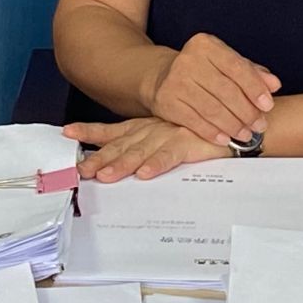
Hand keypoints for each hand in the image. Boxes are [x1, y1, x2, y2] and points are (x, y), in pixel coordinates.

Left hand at [65, 117, 228, 181]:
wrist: (235, 126)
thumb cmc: (200, 133)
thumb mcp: (167, 138)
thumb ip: (146, 148)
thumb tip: (121, 165)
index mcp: (146, 127)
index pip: (113, 131)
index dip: (90, 131)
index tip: (68, 132)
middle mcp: (153, 129)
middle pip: (120, 145)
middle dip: (98, 158)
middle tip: (80, 170)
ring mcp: (170, 135)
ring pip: (140, 151)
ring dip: (122, 164)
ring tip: (104, 176)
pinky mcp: (189, 143)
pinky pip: (170, 156)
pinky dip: (157, 164)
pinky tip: (144, 174)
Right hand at [142, 33, 279, 145]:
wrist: (163, 76)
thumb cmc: (203, 71)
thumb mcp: (226, 64)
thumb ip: (252, 73)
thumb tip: (274, 84)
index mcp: (206, 45)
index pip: (236, 67)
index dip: (255, 88)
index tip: (268, 105)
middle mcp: (188, 59)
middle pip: (225, 90)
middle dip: (246, 111)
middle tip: (259, 125)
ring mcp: (174, 80)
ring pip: (211, 108)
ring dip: (232, 125)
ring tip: (245, 134)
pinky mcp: (166, 101)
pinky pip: (194, 121)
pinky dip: (213, 132)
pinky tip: (225, 138)